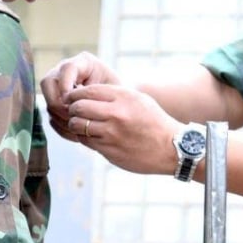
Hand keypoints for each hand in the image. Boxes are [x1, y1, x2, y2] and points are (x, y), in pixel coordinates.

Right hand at [40, 52, 121, 141]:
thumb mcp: (115, 90)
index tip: (72, 100)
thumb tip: (78, 102)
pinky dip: (61, 126)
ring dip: (60, 116)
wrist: (119, 106)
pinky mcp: (57, 105)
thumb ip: (98, 91)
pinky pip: (51, 116)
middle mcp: (65, 72)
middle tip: (72, 115)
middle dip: (58, 102)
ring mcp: (58, 88)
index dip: (65, 83)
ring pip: (48, 101)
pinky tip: (76, 132)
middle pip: (48, 83)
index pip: (66, 68)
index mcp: (83, 63)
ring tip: (77, 125)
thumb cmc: (120, 96)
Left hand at [62, 83, 179, 175]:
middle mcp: (116, 114)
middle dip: (72, 109)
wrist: (170, 148)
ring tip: (81, 124)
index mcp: (123, 97)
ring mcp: (111, 134)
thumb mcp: (138, 99)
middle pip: (78, 107)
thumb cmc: (153, 121)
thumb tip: (86, 92)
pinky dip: (84, 137)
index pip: (88, 91)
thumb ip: (114, 94)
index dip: (75, 94)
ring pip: (78, 126)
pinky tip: (91, 135)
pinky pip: (86, 141)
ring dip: (75, 124)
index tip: (73, 97)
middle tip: (73, 111)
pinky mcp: (109, 151)